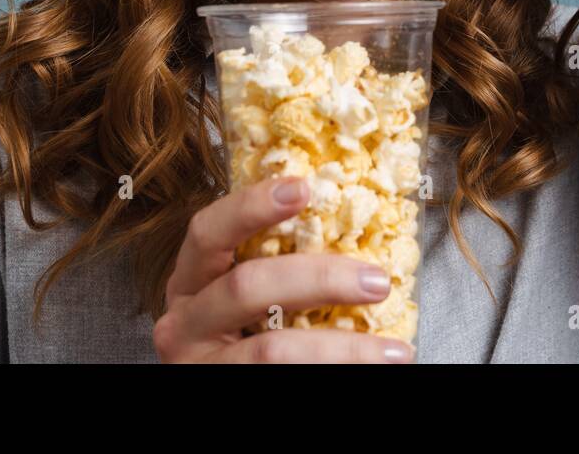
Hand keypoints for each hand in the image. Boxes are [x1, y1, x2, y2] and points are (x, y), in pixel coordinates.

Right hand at [153, 176, 415, 362]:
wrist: (232, 386)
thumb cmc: (245, 334)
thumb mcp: (251, 295)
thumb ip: (282, 264)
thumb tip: (362, 234)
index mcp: (191, 280)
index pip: (207, 232)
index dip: (250, 206)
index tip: (304, 188)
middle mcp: (185, 322)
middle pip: (247, 287)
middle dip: (321, 279)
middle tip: (378, 282)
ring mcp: (200, 363)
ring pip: (272, 351)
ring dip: (344, 350)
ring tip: (393, 351)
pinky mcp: (221, 390)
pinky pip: (284, 381)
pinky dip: (333, 374)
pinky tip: (373, 371)